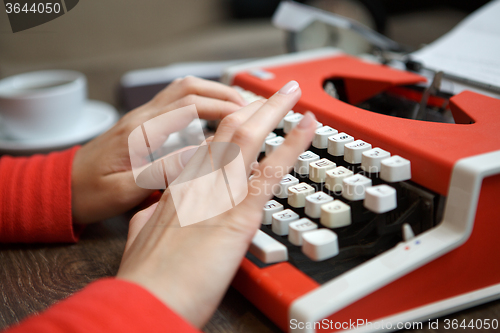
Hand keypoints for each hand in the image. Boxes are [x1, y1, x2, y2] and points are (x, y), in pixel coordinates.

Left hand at [71, 76, 245, 223]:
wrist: (63, 188)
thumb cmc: (89, 192)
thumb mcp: (124, 191)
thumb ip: (161, 173)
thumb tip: (199, 157)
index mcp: (139, 133)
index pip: (189, 106)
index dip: (221, 107)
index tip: (246, 114)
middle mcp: (141, 119)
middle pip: (188, 88)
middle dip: (221, 93)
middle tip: (248, 107)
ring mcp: (141, 119)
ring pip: (181, 91)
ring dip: (211, 93)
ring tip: (236, 107)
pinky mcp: (141, 125)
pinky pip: (174, 103)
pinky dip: (198, 102)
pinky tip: (211, 115)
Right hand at [116, 81, 316, 327]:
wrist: (146, 299)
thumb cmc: (146, 275)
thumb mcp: (140, 236)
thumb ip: (151, 218)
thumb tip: (153, 211)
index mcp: (180, 185)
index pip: (209, 143)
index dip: (232, 125)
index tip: (248, 116)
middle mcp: (199, 181)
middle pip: (229, 129)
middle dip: (255, 106)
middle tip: (276, 92)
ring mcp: (218, 194)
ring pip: (247, 138)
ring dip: (273, 111)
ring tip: (291, 94)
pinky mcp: (237, 215)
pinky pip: (270, 170)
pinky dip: (293, 144)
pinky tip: (307, 127)